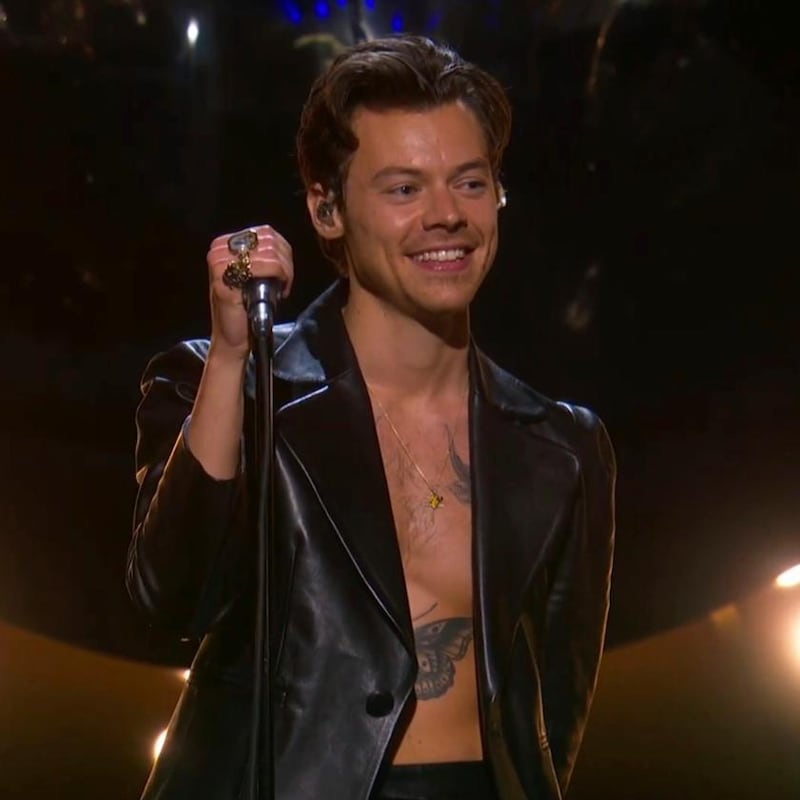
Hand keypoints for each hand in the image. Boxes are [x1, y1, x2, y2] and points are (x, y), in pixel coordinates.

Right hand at [205, 225, 293, 358]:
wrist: (232, 338)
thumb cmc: (246, 307)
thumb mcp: (254, 274)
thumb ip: (263, 255)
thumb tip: (282, 246)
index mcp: (224, 244)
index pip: (265, 232)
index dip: (284, 250)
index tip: (285, 272)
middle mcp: (219, 249)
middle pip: (269, 239)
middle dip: (286, 262)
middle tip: (286, 282)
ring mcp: (219, 263)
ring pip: (270, 251)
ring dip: (285, 271)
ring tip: (282, 287)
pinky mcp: (225, 279)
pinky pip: (265, 266)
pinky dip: (280, 277)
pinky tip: (279, 292)